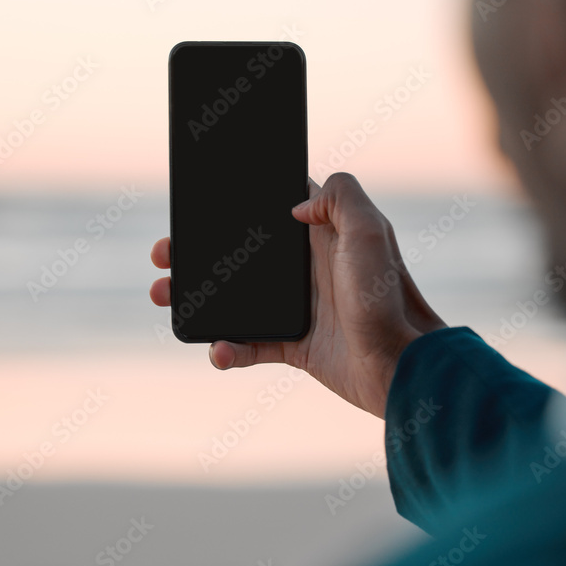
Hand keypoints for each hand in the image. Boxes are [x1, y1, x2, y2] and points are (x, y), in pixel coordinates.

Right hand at [150, 172, 446, 418]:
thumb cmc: (388, 299)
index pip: (271, 210)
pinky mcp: (296, 346)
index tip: (195, 205)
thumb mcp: (371, 232)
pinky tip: (218, 351)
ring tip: (165, 298)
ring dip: (199, 299)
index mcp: (324, 236)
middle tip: (164, 255)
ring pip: (237, 298)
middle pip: (242, 254)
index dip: (233, 206)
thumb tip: (298, 205)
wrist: (402, 367)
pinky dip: (228, 348)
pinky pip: (251, 344)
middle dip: (198, 253)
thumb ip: (341, 198)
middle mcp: (309, 268)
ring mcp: (301, 307)